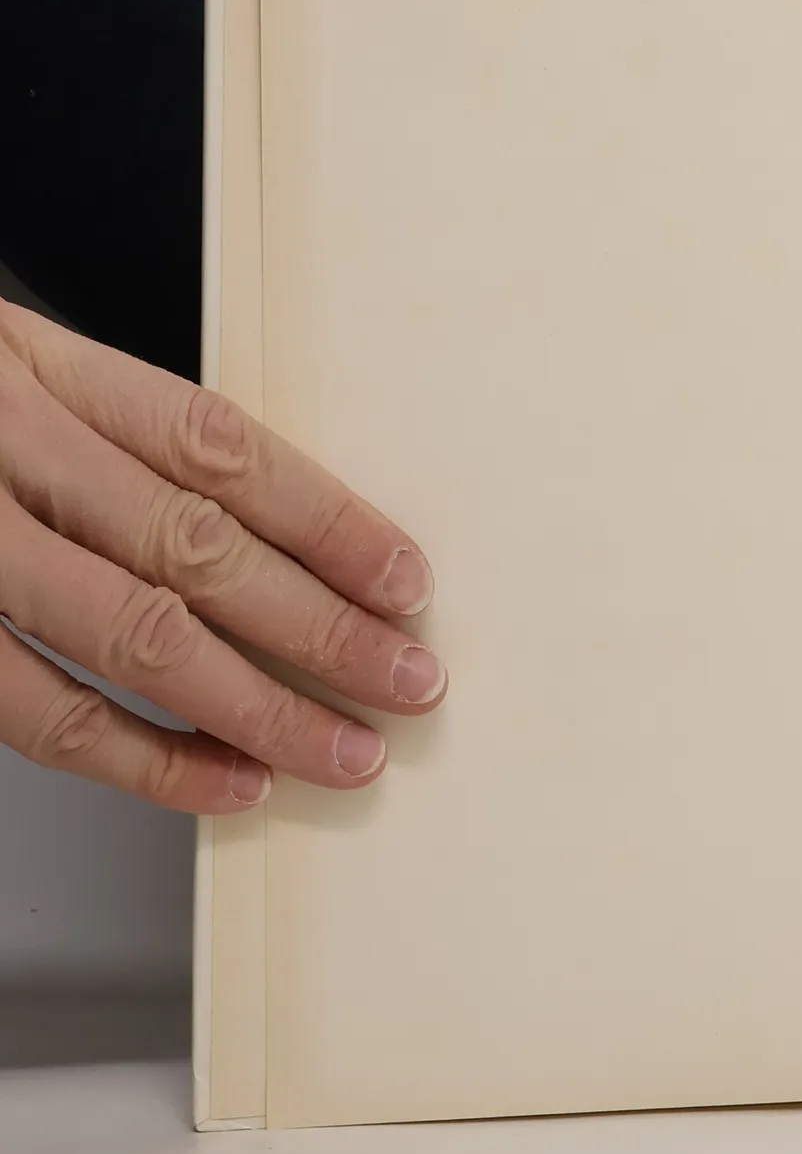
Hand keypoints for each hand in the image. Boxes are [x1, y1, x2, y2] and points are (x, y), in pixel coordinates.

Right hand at [0, 301, 445, 813]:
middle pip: (194, 546)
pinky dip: (141, 757)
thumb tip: (282, 535)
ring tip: (341, 750)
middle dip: (320, 626)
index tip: (406, 579)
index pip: (219, 446)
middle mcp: (1, 448)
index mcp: (40, 372)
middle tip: (408, 681)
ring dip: (254, 705)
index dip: (327, 517)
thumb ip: (116, 437)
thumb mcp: (12, 373)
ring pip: (128, 634)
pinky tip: (222, 781)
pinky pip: (33, 709)